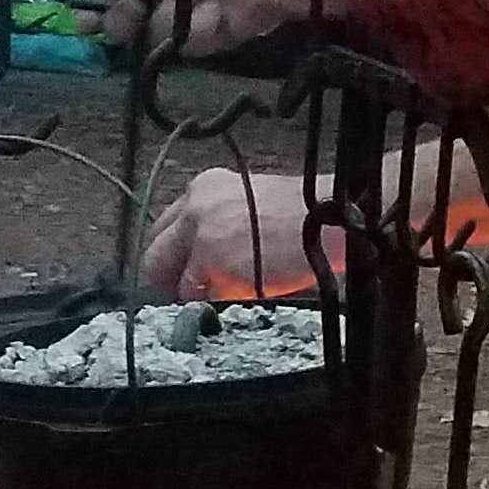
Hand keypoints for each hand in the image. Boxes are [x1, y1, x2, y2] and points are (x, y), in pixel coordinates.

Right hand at [92, 0, 314, 59]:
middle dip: (105, 9)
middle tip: (87, 19)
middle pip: (126, 3)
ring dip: (123, 24)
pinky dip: (152, 38)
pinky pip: (163, 44)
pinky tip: (144, 29)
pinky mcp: (195, 42)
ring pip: (138, 27)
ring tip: (123, 17)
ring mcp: (181, 16)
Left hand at [142, 167, 315, 297]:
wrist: (331, 222)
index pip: (166, 224)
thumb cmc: (306, 215)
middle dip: (170, 277)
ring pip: (179, 281)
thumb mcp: (251, 201)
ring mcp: (201, 237)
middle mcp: (195, 208)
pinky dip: (218, 301)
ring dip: (200, 293)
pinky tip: (243, 292)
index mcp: (206, 187)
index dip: (172, 253)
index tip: (179, 268)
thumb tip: (204, 252)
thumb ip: (220, 220)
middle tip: (188, 292)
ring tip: (230, 291)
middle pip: (157, 253)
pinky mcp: (212, 264)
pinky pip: (201, 296)